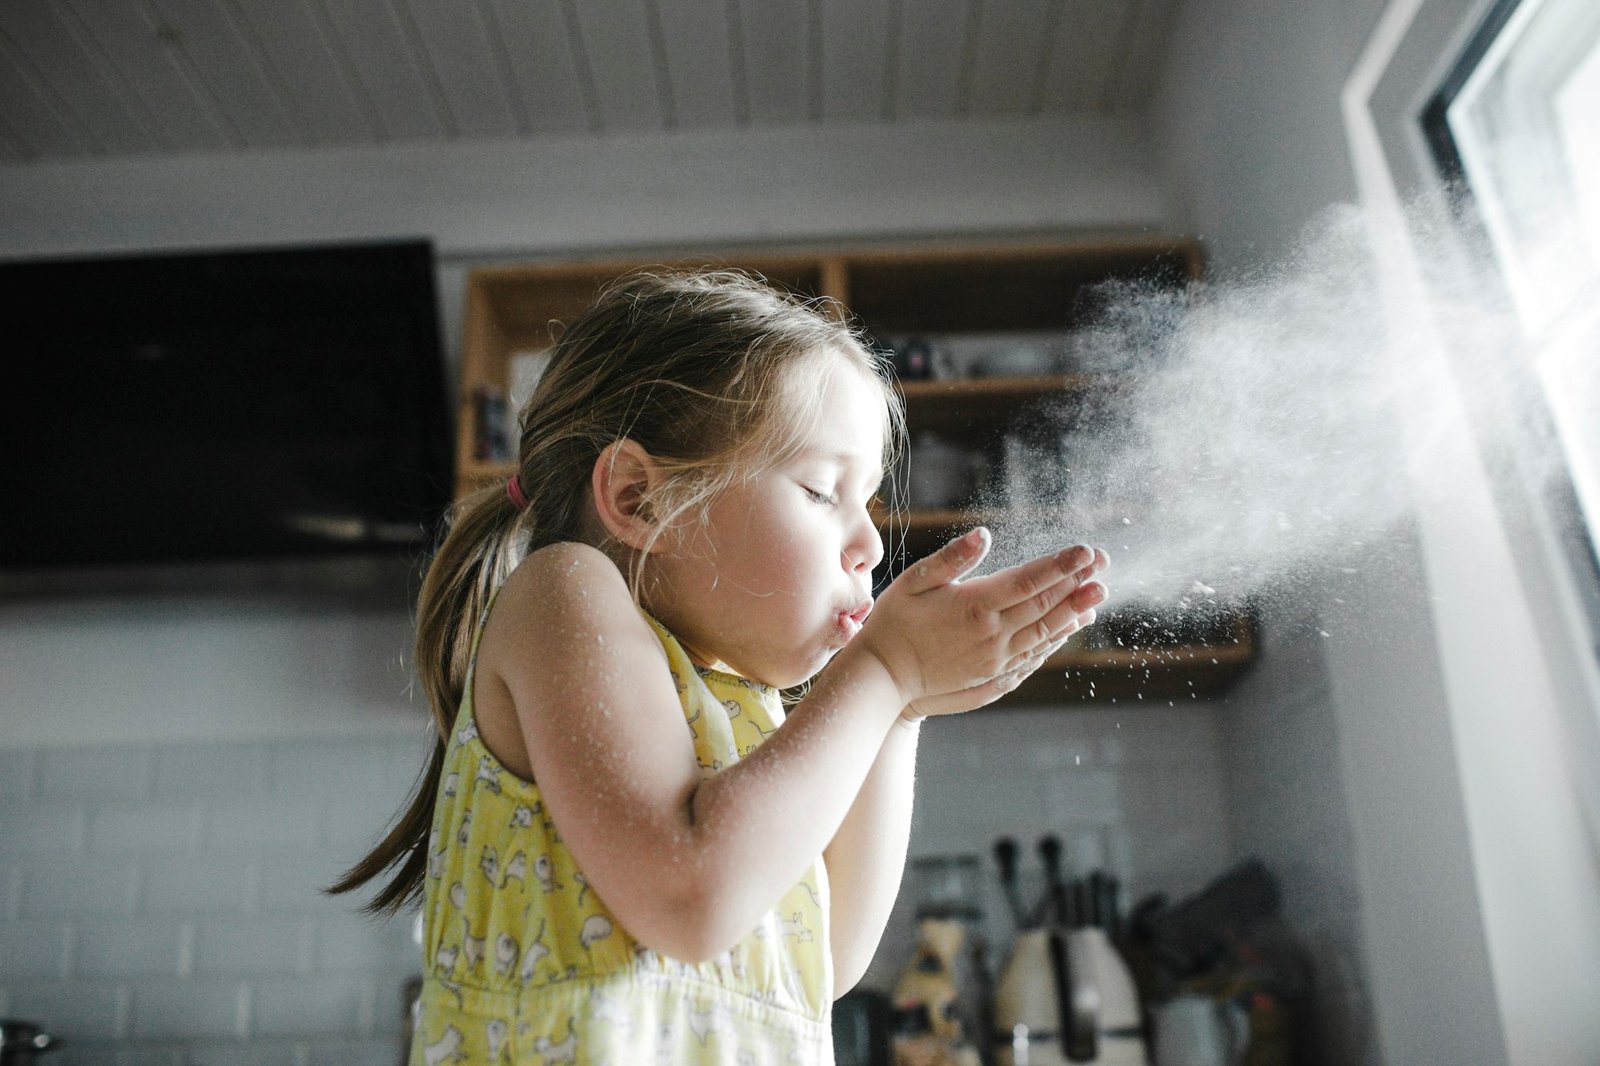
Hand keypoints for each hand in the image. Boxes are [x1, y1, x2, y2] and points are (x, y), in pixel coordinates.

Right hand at [855, 527, 1108, 719]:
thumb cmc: (895, 622)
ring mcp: (996, 659)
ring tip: (1098, 595)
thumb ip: (952, 558)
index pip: (1028, 580)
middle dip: (1077, 583)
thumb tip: (984, 534)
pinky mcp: (995, 676)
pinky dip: (1056, 639)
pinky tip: (1069, 627)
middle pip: (1045, 605)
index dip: (1061, 565)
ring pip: (1045, 632)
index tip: (1087, 550)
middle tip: (1104, 565)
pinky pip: (1035, 656)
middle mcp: (993, 634)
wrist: (884, 677)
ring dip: (1074, 612)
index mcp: (975, 605)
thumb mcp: (914, 582)